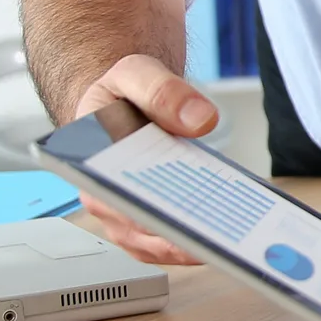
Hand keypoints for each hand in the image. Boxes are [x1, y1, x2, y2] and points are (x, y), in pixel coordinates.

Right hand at [69, 55, 218, 266]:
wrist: (122, 105)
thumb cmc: (120, 96)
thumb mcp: (136, 75)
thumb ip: (163, 91)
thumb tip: (200, 120)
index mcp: (86, 163)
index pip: (114, 196)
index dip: (145, 209)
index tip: (178, 215)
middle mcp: (100, 198)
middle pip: (141, 228)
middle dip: (181, 235)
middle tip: (220, 235)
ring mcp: (123, 218)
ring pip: (158, 244)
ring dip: (194, 245)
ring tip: (235, 239)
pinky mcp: (145, 226)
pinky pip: (170, 244)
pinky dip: (198, 243)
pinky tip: (230, 234)